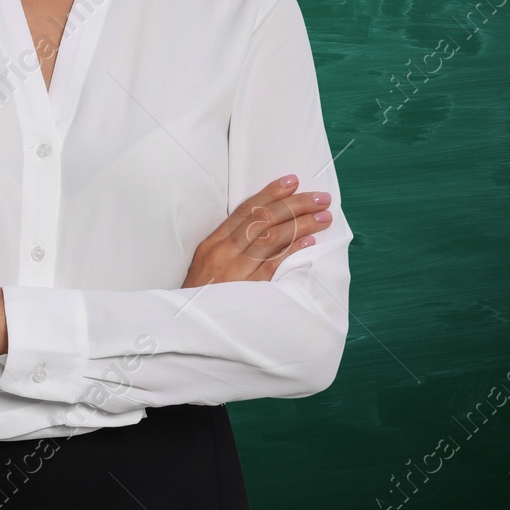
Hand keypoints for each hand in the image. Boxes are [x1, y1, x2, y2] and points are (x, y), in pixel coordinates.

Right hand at [182, 174, 333, 287]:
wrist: (187, 328)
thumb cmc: (200, 298)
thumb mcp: (206, 266)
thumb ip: (230, 248)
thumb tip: (264, 230)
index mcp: (213, 243)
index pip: (246, 210)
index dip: (271, 193)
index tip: (293, 181)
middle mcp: (223, 252)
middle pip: (263, 219)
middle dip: (295, 204)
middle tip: (320, 198)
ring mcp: (234, 271)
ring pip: (271, 238)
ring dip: (301, 224)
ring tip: (323, 217)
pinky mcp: (246, 291)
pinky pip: (272, 267)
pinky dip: (291, 252)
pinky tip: (308, 243)